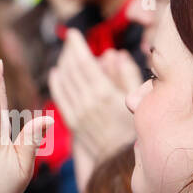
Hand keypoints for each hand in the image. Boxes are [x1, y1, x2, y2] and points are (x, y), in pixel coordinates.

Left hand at [48, 30, 135, 163]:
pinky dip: (56, 83)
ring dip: (63, 64)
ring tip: (65, 53)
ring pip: (64, 82)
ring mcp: (77, 113)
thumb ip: (126, 75)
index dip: (76, 45)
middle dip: (69, 52)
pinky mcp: (73, 123)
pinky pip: (60, 98)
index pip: (84, 63)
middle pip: (71, 69)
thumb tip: (115, 54)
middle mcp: (87, 102)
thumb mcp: (137, 99)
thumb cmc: (136, 127)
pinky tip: (55, 73)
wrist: (124, 159)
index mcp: (104, 94)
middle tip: (70, 41)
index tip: (72, 32)